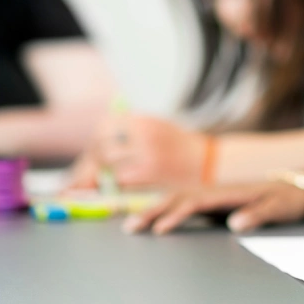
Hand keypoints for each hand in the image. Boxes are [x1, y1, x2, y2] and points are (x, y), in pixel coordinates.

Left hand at [66, 113, 206, 189]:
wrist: (207, 162)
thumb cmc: (181, 144)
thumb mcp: (159, 125)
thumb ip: (133, 125)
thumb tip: (104, 128)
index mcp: (144, 121)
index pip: (106, 125)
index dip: (98, 136)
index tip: (97, 143)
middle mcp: (143, 136)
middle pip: (103, 146)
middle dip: (95, 157)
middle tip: (95, 164)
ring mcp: (145, 156)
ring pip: (110, 165)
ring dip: (104, 171)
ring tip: (106, 174)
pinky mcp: (149, 176)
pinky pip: (121, 180)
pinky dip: (117, 182)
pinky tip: (121, 182)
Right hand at [123, 180, 303, 234]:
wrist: (298, 187)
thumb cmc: (289, 198)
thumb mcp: (279, 208)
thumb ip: (258, 214)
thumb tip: (234, 223)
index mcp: (229, 192)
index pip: (195, 202)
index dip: (176, 215)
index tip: (159, 229)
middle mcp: (217, 191)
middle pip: (178, 198)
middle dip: (152, 211)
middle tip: (129, 227)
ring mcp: (215, 196)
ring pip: (177, 201)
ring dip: (154, 211)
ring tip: (131, 225)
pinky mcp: (216, 203)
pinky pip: (185, 206)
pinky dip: (166, 212)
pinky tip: (153, 222)